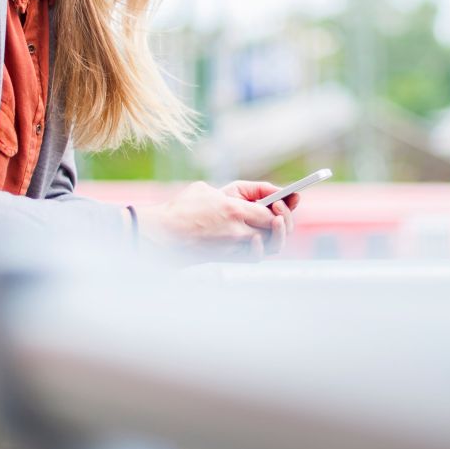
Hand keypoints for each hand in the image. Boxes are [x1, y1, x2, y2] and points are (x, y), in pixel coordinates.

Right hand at [132, 181, 286, 259]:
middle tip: (283, 214)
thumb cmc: (178, 210)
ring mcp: (232, 247)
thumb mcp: (205, 189)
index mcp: (233, 209)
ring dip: (274, 236)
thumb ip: (230, 193)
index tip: (290, 199)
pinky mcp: (225, 258)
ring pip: (266, 246)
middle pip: (274, 230)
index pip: (271, 210)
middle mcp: (236, 231)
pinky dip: (259, 249)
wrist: (159, 237)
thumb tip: (249, 198)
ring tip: (274, 225)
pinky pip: (252, 257)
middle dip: (284, 221)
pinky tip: (256, 240)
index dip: (284, 206)